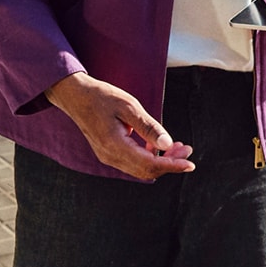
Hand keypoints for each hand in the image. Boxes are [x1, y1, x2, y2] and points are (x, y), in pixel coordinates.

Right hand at [44, 72, 195, 178]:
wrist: (75, 96)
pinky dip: (149, 157)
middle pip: (147, 170)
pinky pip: (132, 162)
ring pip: (140, 169)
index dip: (172, 165)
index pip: (150, 164)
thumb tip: (167, 144)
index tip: (190, 164)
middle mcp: (110, 156)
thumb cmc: (102, 97)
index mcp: (115, 145)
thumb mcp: (128, 106)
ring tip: (178, 147)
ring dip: (161, 161)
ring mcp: (107, 156)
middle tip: (188, 149)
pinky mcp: (108, 153)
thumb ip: (148, 127)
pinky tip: (158, 145)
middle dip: (170, 163)